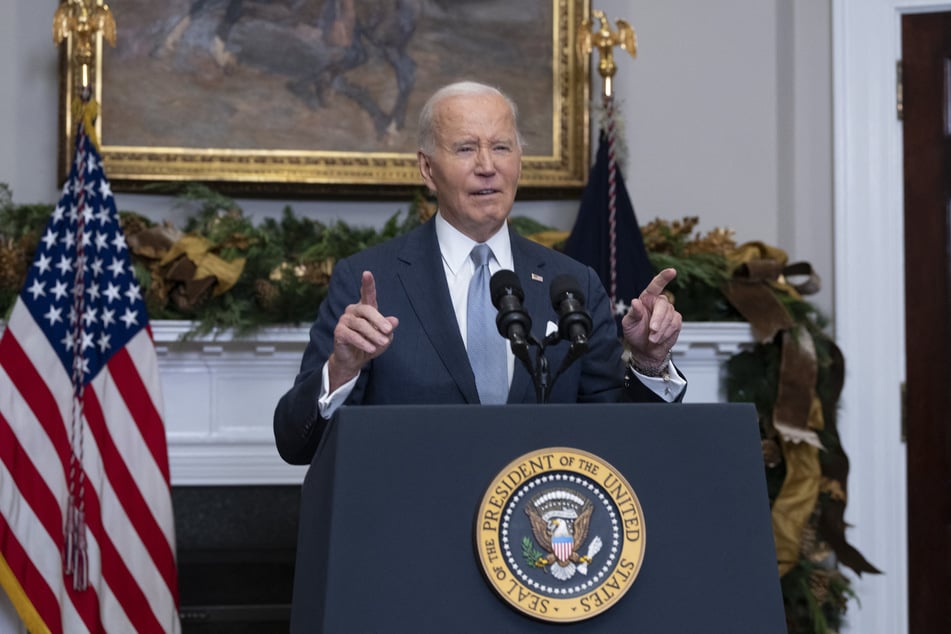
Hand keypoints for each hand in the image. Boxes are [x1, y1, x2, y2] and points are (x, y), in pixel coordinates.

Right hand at [327, 271, 398, 390]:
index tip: (367, 273)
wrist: (355, 359)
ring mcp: (344, 320)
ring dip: (373, 334)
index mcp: (365, 308)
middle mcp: (353, 310)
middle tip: (388, 331)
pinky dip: (363, 342)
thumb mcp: (384, 337)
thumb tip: (394, 320)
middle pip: (366, 310)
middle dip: (378, 320)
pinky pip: (352, 336)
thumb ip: (388, 327)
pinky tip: (371, 348)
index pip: (367, 294)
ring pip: (361, 325)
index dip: (367, 284)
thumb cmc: (371, 343)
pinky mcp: (339, 332)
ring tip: (383, 343)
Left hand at [620, 268, 681, 369]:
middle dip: (658, 319)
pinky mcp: (676, 321)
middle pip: (663, 305)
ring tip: (652, 339)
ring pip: (669, 317)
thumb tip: (635, 302)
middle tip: (652, 331)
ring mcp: (669, 311)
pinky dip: (666, 333)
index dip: (664, 277)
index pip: (655, 285)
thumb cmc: (635, 333)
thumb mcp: (629, 323)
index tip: (672, 271)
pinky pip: (674, 325)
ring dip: (660, 330)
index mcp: (647, 298)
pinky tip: (659, 339)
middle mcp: (659, 303)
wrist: (644, 349)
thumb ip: (633, 313)